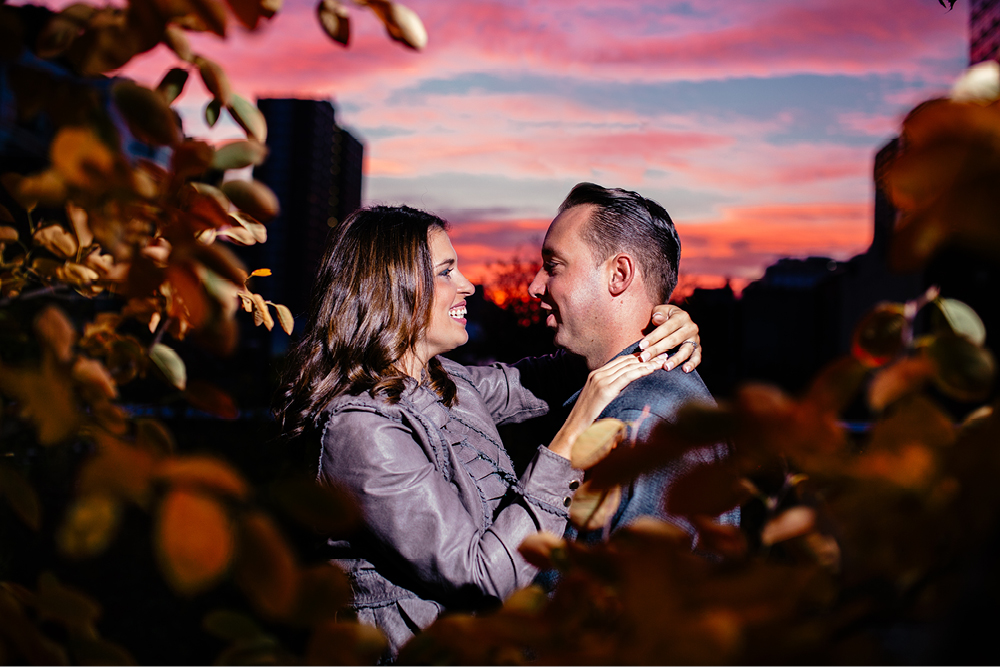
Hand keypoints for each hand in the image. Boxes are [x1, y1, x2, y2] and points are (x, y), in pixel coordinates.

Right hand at [548, 354, 663, 458]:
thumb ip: (609, 393)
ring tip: (663, 360)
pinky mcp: (605, 390)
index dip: (638, 358)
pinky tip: (652, 369)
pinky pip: (627, 376)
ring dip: (648, 362)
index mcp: (595, 375)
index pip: (620, 361)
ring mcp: (600, 381)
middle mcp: (597, 375)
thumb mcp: (598, 402)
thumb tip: (623, 394)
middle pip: (626, 361)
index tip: (653, 356)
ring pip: (628, 366)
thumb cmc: (587, 421)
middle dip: (646, 357)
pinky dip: (641, 371)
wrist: (573, 431)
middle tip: (663, 354)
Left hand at [637, 304, 700, 372]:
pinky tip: (685, 370)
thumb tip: (657, 318)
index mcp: (681, 317)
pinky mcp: (698, 348)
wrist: (680, 320)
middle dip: (657, 350)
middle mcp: (690, 328)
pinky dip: (692, 364)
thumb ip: (658, 313)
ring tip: (666, 367)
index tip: (641, 346)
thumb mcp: (662, 311)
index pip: (666, 328)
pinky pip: (697, 357)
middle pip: (673, 340)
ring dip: (675, 360)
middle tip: (645, 358)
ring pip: (685, 350)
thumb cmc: (667, 316)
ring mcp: (695, 339)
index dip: (653, 337)